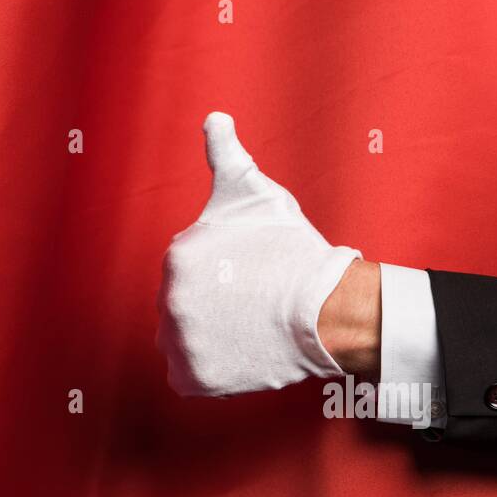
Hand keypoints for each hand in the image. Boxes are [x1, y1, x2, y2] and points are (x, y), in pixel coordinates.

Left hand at [158, 112, 362, 396]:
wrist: (326, 308)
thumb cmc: (294, 249)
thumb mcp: (256, 190)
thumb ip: (225, 154)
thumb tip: (215, 118)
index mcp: (178, 256)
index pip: (188, 273)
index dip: (221, 277)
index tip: (249, 278)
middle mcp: (169, 300)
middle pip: (182, 308)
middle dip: (212, 308)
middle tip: (251, 306)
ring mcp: (181, 342)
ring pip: (182, 343)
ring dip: (208, 340)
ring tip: (245, 331)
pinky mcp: (195, 378)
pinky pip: (186, 378)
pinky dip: (209, 371)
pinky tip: (237, 354)